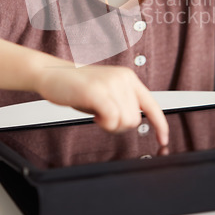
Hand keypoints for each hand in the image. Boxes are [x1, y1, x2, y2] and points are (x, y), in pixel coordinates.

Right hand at [37, 64, 168, 145]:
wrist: (51, 74)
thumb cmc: (76, 86)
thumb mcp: (106, 91)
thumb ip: (122, 102)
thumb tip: (134, 121)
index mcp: (128, 77)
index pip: (152, 104)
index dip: (160, 124)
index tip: (163, 140)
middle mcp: (123, 78)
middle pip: (135, 119)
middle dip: (119, 126)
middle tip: (102, 117)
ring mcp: (110, 84)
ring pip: (125, 122)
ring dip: (109, 125)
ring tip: (96, 113)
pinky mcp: (97, 91)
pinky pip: (112, 119)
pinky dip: (104, 124)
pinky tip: (94, 114)